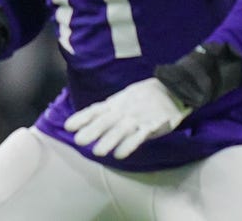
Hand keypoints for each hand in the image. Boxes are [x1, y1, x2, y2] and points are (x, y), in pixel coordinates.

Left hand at [64, 77, 191, 159]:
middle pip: (106, 121)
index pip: (96, 110)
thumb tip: (92, 117)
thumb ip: (110, 108)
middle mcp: (124, 109)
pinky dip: (129, 145)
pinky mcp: (152, 125)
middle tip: (79, 141)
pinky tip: (120, 154)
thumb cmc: (146, 94)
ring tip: (98, 151)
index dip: (82, 118)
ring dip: (109, 141)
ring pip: (121, 130)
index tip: (68, 126)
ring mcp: (138, 117)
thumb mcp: (125, 96)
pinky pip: (139, 136)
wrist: (173, 88)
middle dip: (92, 131)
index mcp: (116, 103)